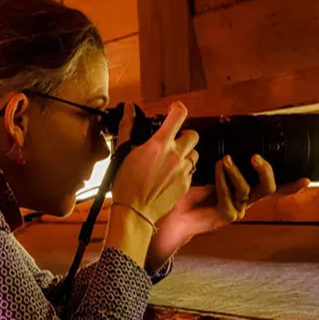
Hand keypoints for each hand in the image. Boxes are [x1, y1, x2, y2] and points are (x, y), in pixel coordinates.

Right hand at [109, 102, 197, 226]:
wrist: (134, 211)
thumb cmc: (125, 183)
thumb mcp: (123, 152)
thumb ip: (128, 127)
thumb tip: (129, 108)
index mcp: (159, 144)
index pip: (179, 115)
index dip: (177, 108)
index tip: (172, 111)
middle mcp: (175, 155)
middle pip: (193, 135)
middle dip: (184, 135)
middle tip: (172, 141)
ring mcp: (183, 171)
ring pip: (195, 154)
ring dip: (186, 153)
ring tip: (172, 160)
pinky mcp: (186, 184)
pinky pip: (191, 171)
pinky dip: (184, 170)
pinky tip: (170, 175)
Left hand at [147, 154, 308, 270]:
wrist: (170, 209)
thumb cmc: (189, 188)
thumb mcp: (209, 168)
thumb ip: (223, 158)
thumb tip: (229, 134)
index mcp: (245, 189)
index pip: (272, 187)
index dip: (290, 185)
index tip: (307, 179)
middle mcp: (245, 201)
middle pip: (269, 188)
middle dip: (265, 170)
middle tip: (256, 157)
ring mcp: (237, 210)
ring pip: (247, 190)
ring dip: (236, 172)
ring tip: (224, 160)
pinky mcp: (226, 216)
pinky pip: (230, 196)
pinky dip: (222, 181)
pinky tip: (215, 171)